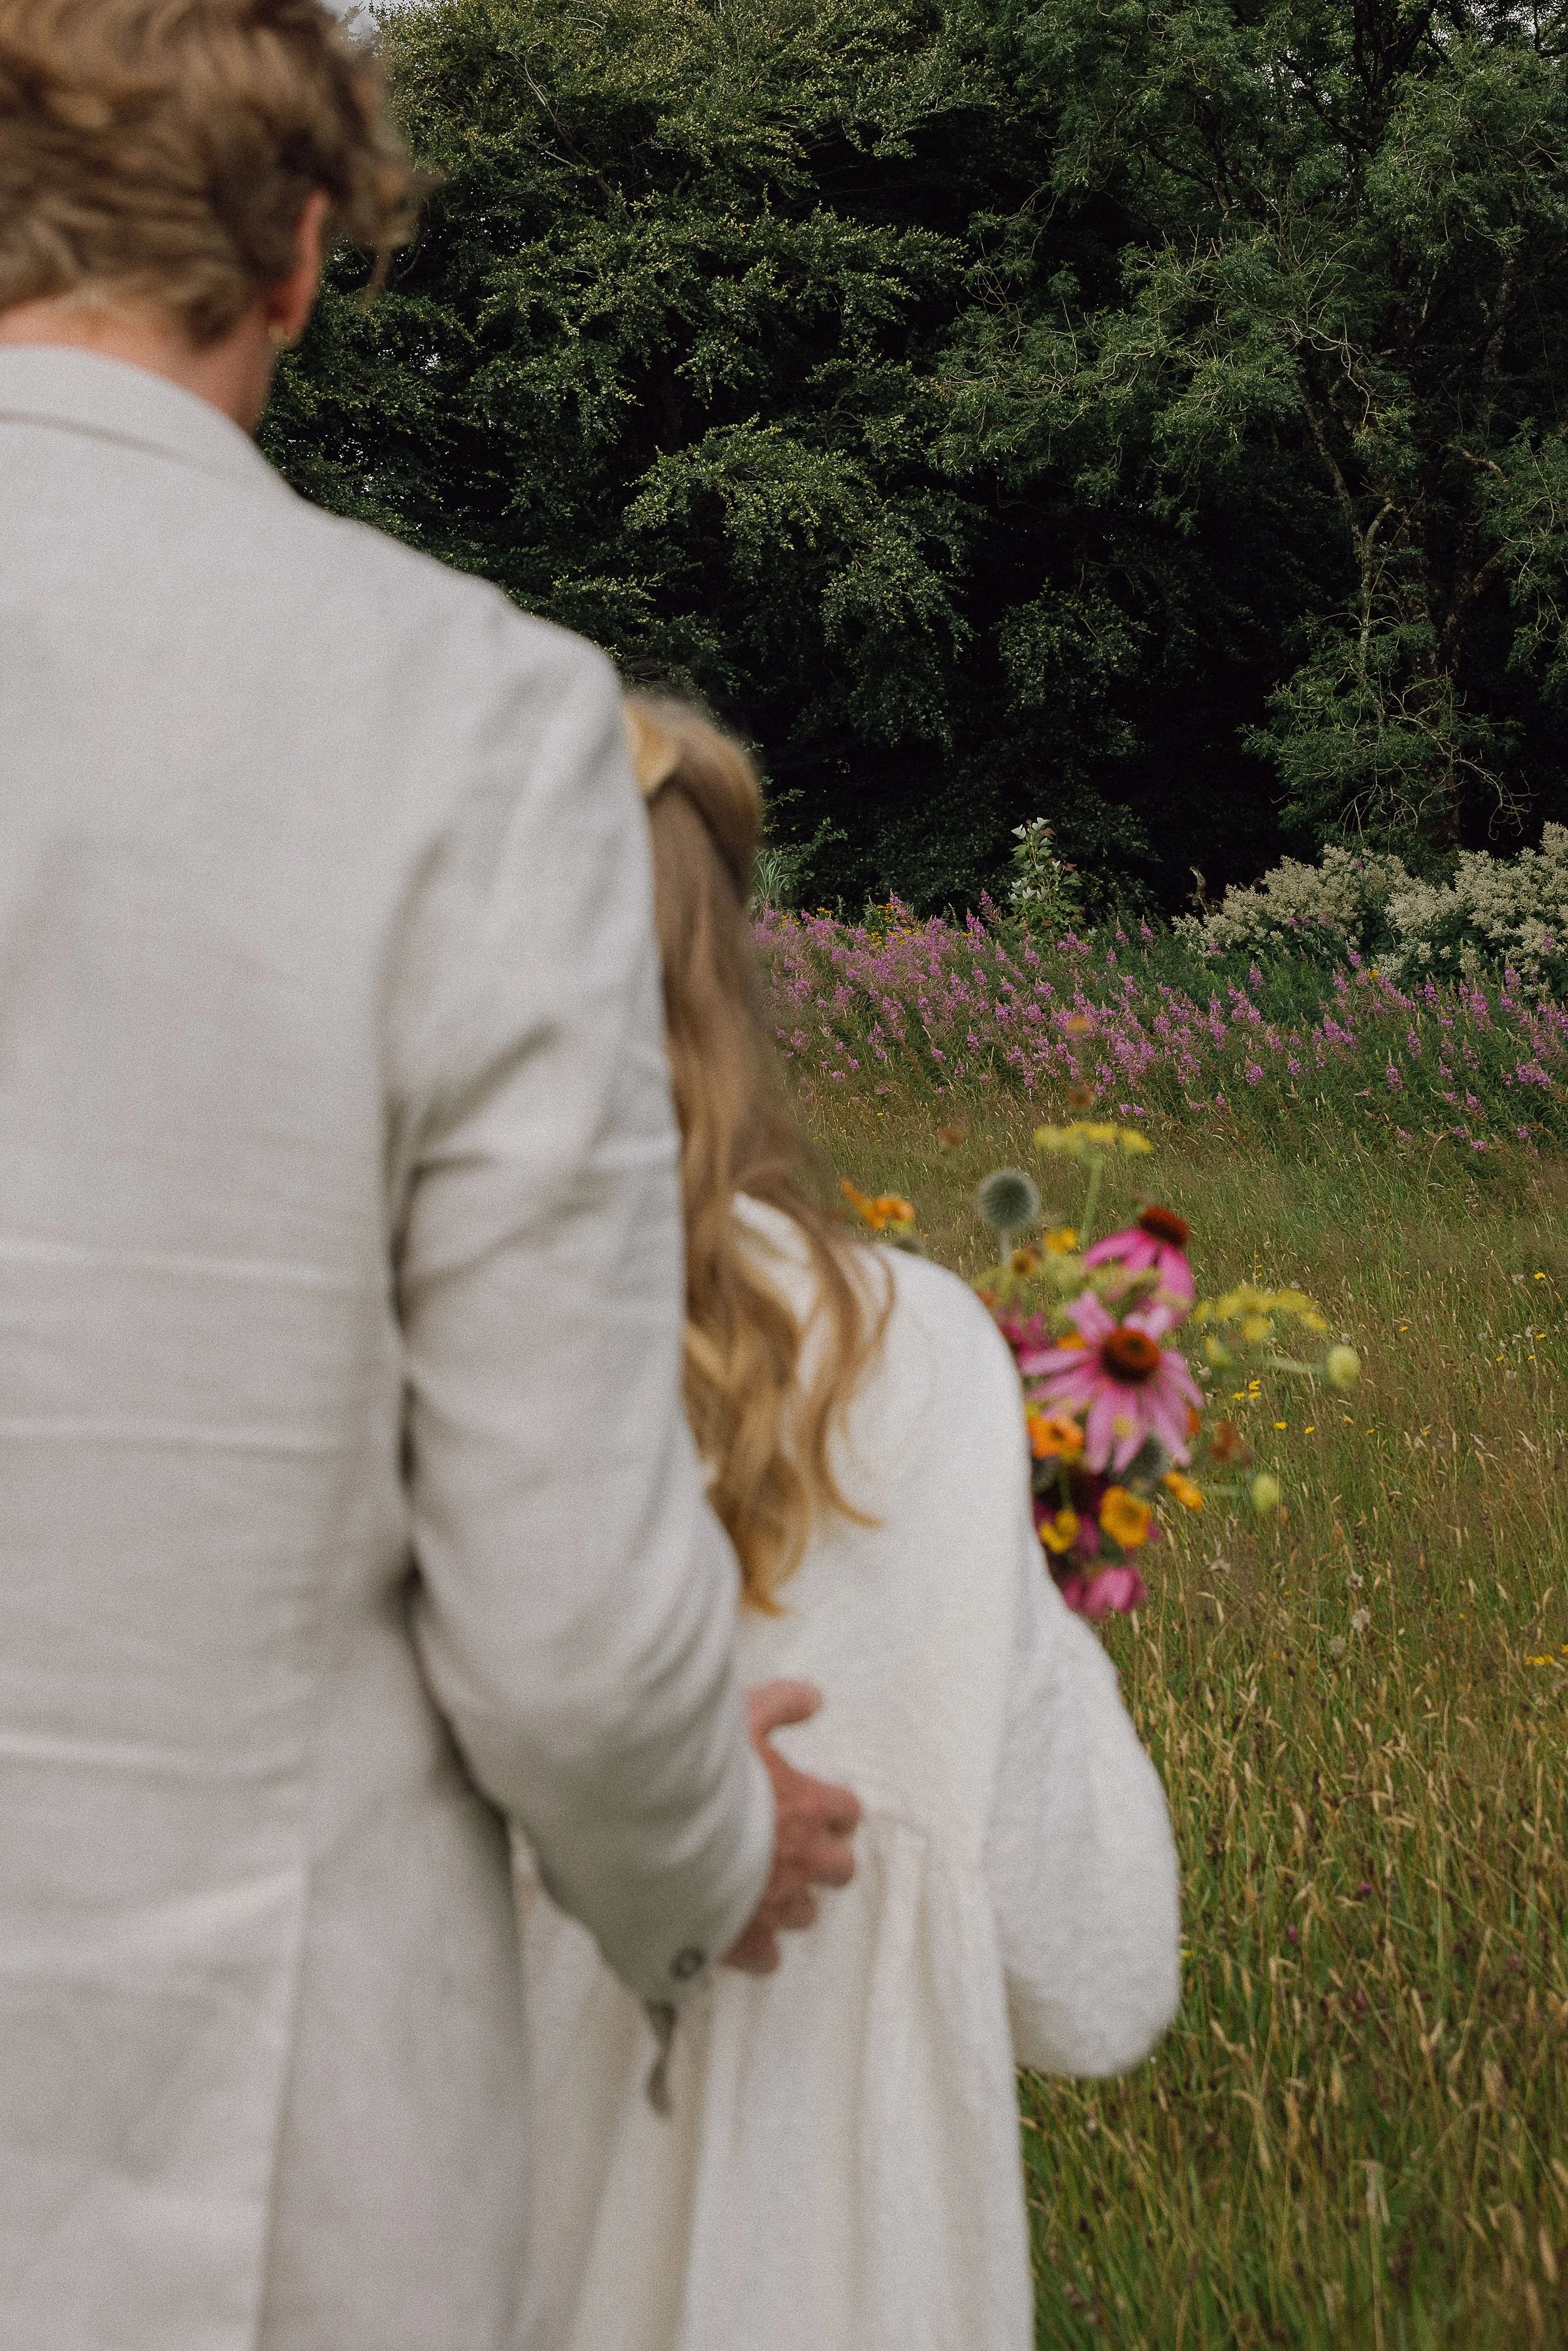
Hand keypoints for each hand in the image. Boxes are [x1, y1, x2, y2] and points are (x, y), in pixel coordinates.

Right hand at [723, 1680, 860, 1975]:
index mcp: (808, 1806)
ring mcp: (775, 1904)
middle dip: (824, 1858)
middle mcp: (802, 1859)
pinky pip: (769, 1958)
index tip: (816, 1805)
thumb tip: (815, 1697)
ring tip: (766, 1885)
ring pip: (806, 1913)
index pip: (846, 1811)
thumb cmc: (699, 1770)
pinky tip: (742, 1931)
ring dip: (793, 1898)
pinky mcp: (744, 1940)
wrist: (654, 1828)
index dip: (832, 1808)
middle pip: (840, 1868)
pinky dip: (760, 1948)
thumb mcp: (743, 1715)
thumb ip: (782, 1703)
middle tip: (796, 1845)